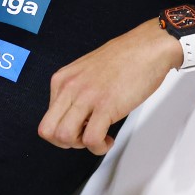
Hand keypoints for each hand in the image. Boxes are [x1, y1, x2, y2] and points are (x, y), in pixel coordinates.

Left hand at [37, 17, 181, 155]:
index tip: (79, 128)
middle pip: (47, 131)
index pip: (46, 119)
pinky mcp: (105, 106)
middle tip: (84, 137)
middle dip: (66, 143)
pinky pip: (91, 140)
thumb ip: (76, 92)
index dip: (63, 130)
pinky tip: (109, 138)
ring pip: (64, 137)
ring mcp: (86, 97)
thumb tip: (74, 116)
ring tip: (98, 137)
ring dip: (81, 145)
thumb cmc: (124, 59)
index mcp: (62, 79)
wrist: (148, 47)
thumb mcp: (86, 72)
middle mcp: (69, 88)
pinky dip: (99, 147)